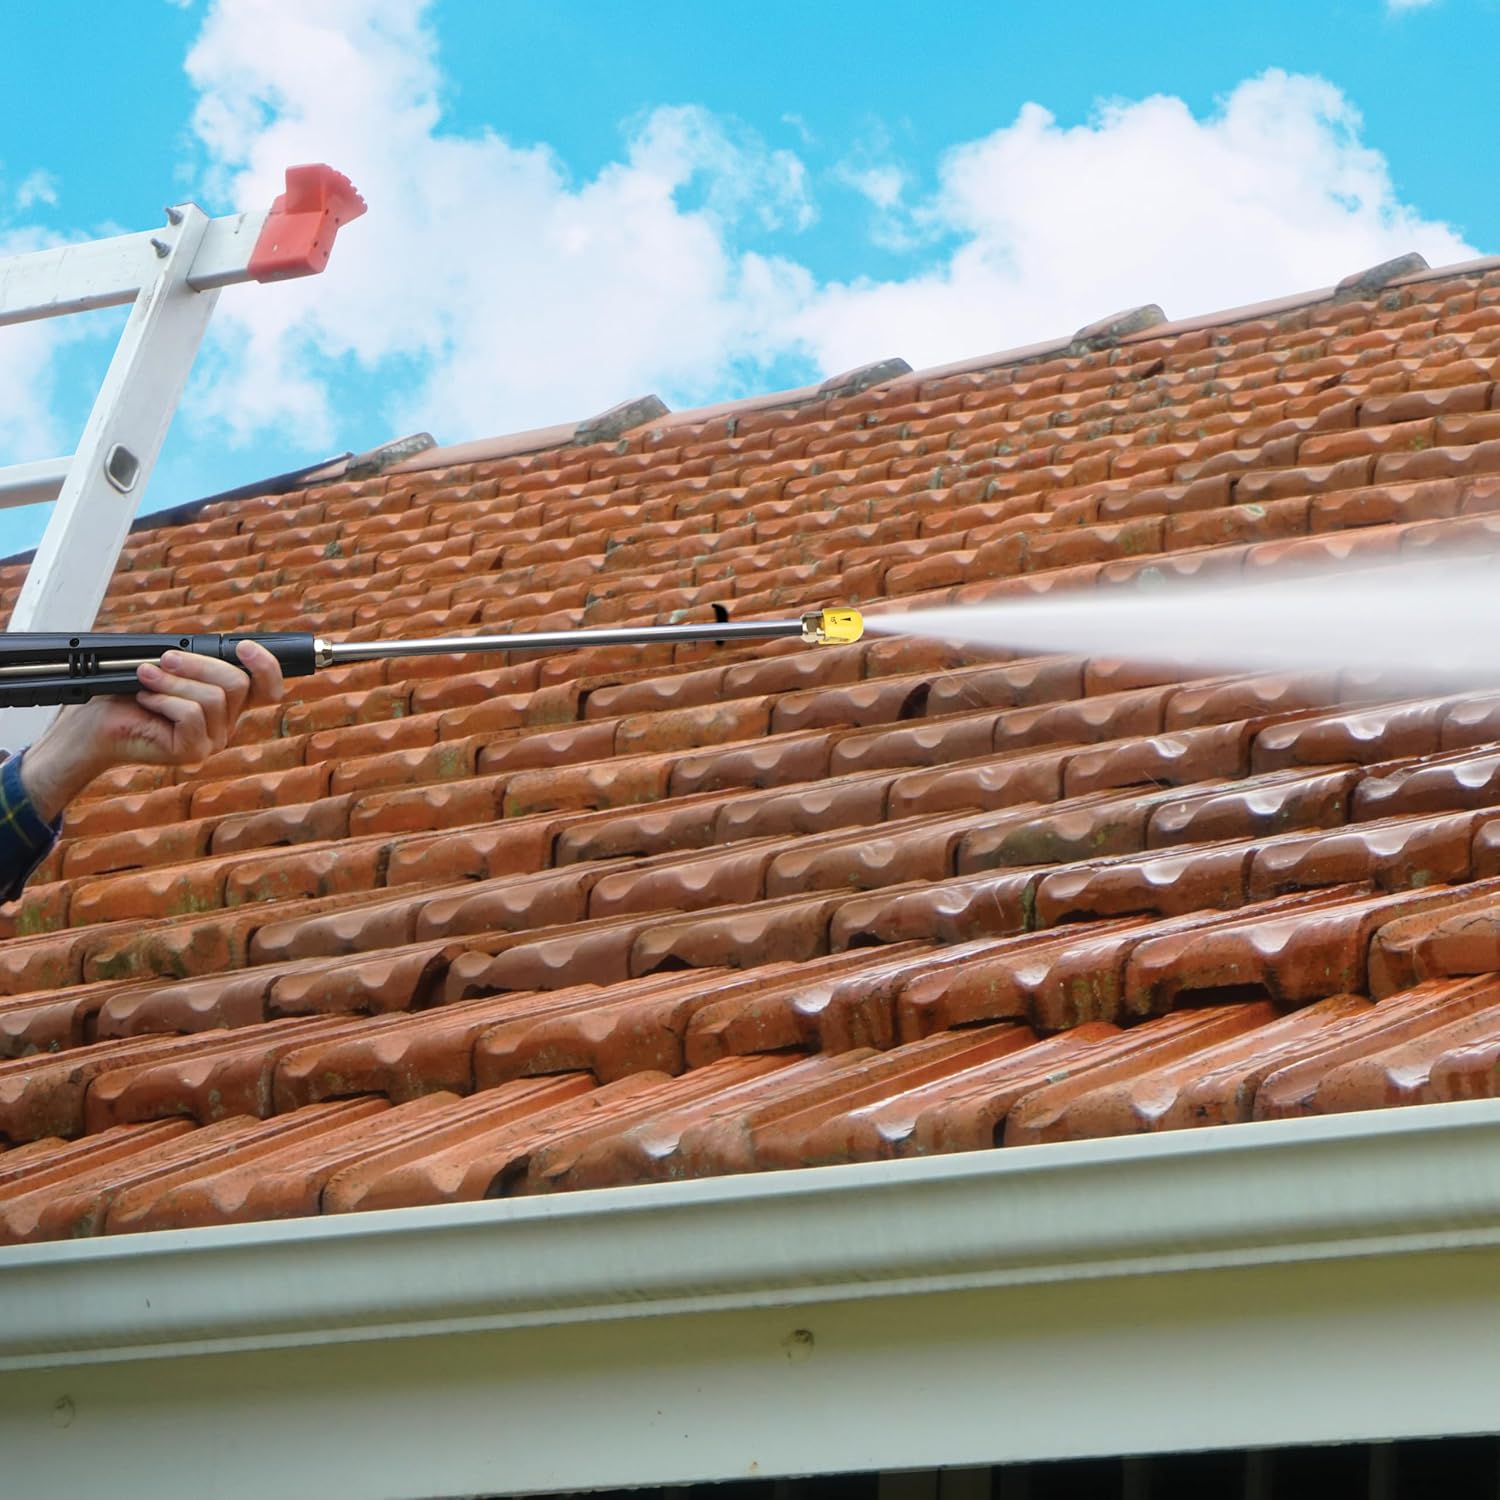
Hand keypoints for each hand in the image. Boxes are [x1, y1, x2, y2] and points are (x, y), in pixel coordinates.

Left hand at [18, 641, 284, 821]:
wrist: (96, 726)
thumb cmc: (128, 694)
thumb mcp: (169, 670)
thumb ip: (195, 663)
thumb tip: (211, 647)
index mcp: (226, 704)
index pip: (267, 689)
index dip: (266, 666)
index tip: (244, 647)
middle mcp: (226, 724)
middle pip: (238, 684)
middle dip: (200, 664)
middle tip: (166, 659)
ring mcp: (212, 741)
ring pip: (212, 698)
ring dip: (174, 681)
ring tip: (146, 677)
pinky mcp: (192, 751)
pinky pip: (191, 715)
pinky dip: (164, 700)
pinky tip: (145, 699)